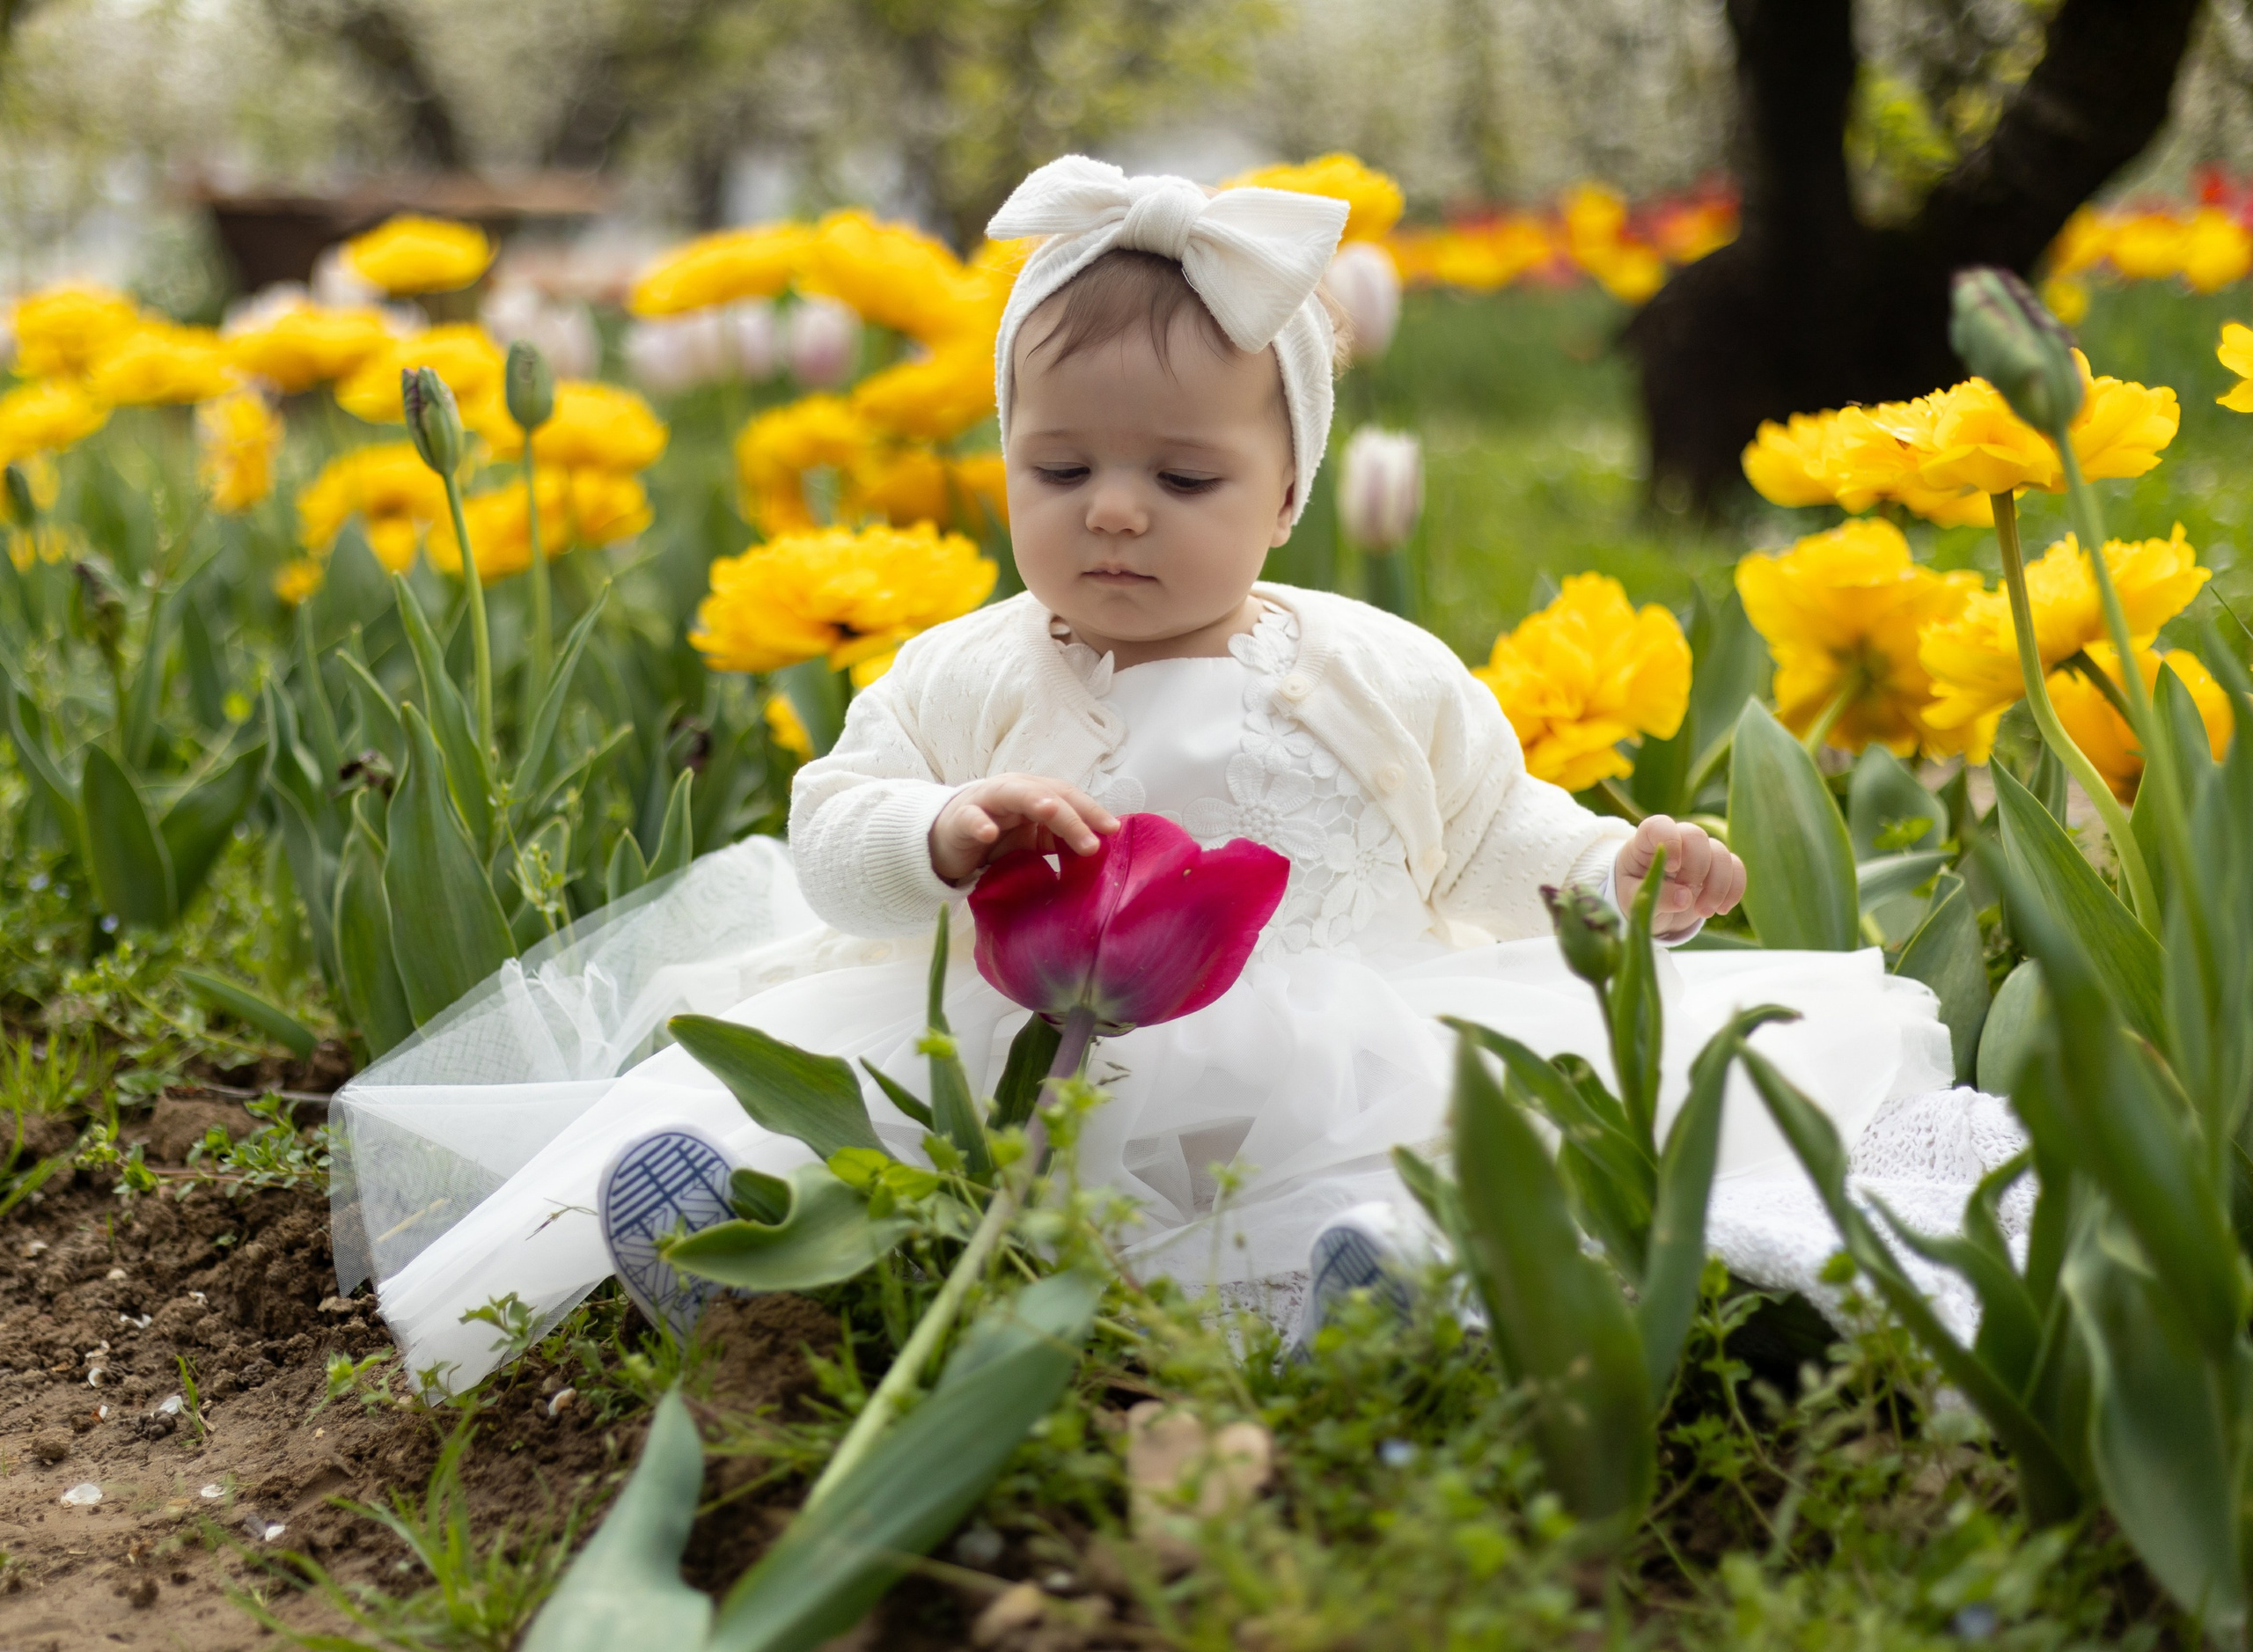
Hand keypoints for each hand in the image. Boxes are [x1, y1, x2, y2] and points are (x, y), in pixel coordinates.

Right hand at [929, 773, 1118, 884]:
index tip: (1113, 830)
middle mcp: (1014, 791)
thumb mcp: (1031, 840)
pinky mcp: (959, 819)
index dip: (1090, 810)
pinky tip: (990, 833)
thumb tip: (1096, 850)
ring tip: (1052, 813)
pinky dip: (980, 823)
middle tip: (1092, 844)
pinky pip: (970, 818)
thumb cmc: (995, 837)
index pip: (1068, 796)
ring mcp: (986, 802)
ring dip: (1034, 802)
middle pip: (1048, 795)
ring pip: (1013, 795)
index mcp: (1035, 794)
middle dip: (1072, 817)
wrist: (946, 840)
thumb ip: (1058, 840)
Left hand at [1611, 815, 1745, 938]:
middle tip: (1686, 899)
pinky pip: (1737, 869)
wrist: (1649, 904)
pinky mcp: (1717, 867)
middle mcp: (1677, 840)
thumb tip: (1685, 898)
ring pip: (1721, 853)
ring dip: (1718, 885)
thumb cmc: (1633, 893)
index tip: (1672, 868)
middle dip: (1696, 869)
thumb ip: (1655, 896)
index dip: (1670, 841)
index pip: (1660, 825)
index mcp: (1646, 840)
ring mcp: (1700, 851)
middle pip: (1697, 836)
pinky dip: (1734, 890)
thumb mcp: (1632, 899)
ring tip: (1703, 912)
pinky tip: (1722, 909)